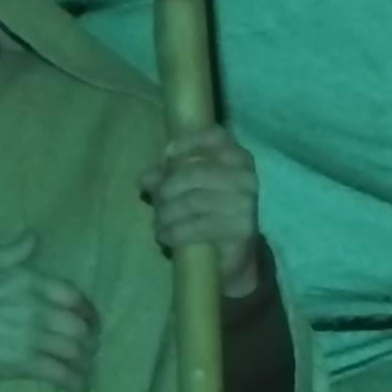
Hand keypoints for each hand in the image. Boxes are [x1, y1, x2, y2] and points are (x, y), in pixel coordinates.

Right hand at [0, 235, 98, 391]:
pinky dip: (74, 381)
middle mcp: (39, 309)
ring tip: (85, 368)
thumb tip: (34, 236)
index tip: (89, 318)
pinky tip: (80, 386)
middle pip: (78, 325)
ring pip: (73, 350)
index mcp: (31, 283)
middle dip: (89, 338)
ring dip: (84, 361)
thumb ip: (12, 252)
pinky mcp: (24, 363)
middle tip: (88, 346)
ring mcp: (33, 337)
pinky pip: (59, 373)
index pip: (73, 295)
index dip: (87, 309)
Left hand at [142, 125, 265, 299]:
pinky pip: (196, 226)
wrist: (236, 254)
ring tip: (158, 223)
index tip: (165, 157)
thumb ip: (167, 178)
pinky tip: (164, 236)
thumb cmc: (210, 214)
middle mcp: (245, 177)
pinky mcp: (241, 228)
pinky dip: (173, 232)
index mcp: (237, 158)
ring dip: (166, 214)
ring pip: (192, 201)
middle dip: (166, 189)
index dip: (186, 143)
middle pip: (194, 172)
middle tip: (156, 203)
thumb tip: (145, 178)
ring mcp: (245, 202)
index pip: (214, 136)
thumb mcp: (188, 191)